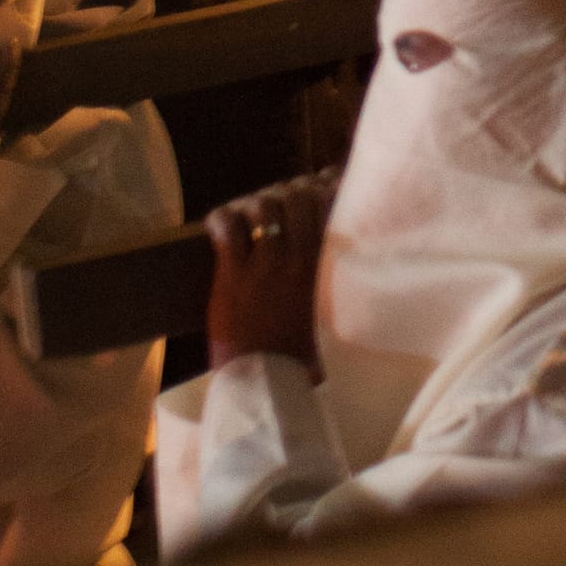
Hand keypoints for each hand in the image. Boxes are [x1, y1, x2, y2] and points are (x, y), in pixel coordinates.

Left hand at [205, 171, 337, 377]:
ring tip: (251, 213)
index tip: (321, 182)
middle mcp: (297, 258)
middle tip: (281, 199)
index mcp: (323, 268)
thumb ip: (331, 291)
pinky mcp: (233, 274)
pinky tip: (221, 226)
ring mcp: (265, 264)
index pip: (328, 208)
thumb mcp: (326, 318)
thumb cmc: (299, 359)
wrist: (265, 384)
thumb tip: (343, 281)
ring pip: (263, 205)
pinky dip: (222, 219)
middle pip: (297, 197)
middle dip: (289, 191)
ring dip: (256, 203)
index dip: (323, 187)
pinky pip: (226, 228)